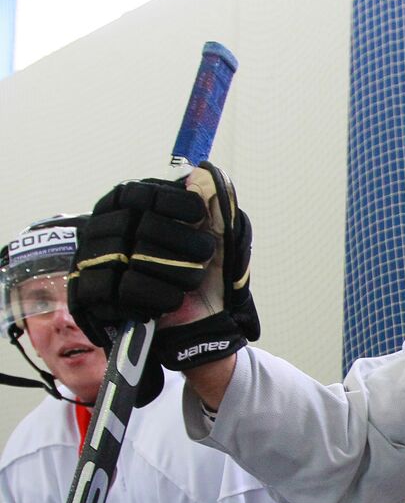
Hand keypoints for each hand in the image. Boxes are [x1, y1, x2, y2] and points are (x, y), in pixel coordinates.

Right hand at [68, 164, 258, 397]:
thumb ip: (213, 207)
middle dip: (185, 244)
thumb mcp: (217, 239)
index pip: (140, 193)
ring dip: (177, 273)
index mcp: (126, 207)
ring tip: (190, 283)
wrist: (193, 326)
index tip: (200, 215)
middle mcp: (103, 229)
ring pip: (134, 258)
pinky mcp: (89, 294)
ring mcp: (91, 261)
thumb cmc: (202, 275)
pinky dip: (159, 297)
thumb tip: (202, 176)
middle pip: (141, 226)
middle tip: (204, 258)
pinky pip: (125, 290)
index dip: (173, 202)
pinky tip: (172, 301)